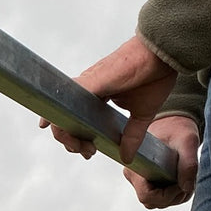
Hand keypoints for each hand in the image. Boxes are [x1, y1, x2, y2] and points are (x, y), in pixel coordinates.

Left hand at [39, 33, 176, 162]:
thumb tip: (127, 157)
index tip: (90, 151)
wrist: (164, 53)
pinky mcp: (90, 82)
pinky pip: (64, 96)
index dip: (77, 137)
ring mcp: (87, 85)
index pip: (77, 119)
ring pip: (61, 110)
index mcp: (98, 96)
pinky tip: (47, 124)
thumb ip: (132, 136)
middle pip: (65, 117)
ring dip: (64, 133)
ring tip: (81, 147)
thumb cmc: (155, 74)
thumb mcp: (142, 114)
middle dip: (71, 141)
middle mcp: (88, 89)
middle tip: (88, 152)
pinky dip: (54, 111)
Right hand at [123, 114, 198, 208]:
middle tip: (186, 183)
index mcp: (137, 167)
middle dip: (172, 197)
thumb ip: (189, 165)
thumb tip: (186, 187)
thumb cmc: (178, 128)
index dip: (167, 196)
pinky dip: (172, 194)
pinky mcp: (146, 181)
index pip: (147, 196)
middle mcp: (134, 175)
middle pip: (152, 201)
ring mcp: (139, 180)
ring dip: (174, 197)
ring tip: (185, 181)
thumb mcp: (188, 142)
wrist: (172, 122)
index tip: (180, 183)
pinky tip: (181, 181)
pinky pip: (157, 197)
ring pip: (155, 202)